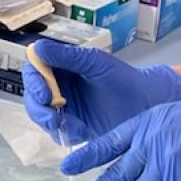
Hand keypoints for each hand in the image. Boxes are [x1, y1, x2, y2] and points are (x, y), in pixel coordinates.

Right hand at [21, 40, 180, 143]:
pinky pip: (57, 132)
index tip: (44, 93)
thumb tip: (37, 48)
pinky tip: (81, 131)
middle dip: (39, 108)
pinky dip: (65, 132)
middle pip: (33, 95)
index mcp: (63, 66)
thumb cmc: (125, 79)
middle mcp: (60, 85)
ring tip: (72, 125)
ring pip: (42, 115)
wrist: (147, 104)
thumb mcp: (95, 64)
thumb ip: (66, 57)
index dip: (33, 81)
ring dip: (51, 122)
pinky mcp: (74, 125)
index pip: (35, 70)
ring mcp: (66, 106)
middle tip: (52, 117)